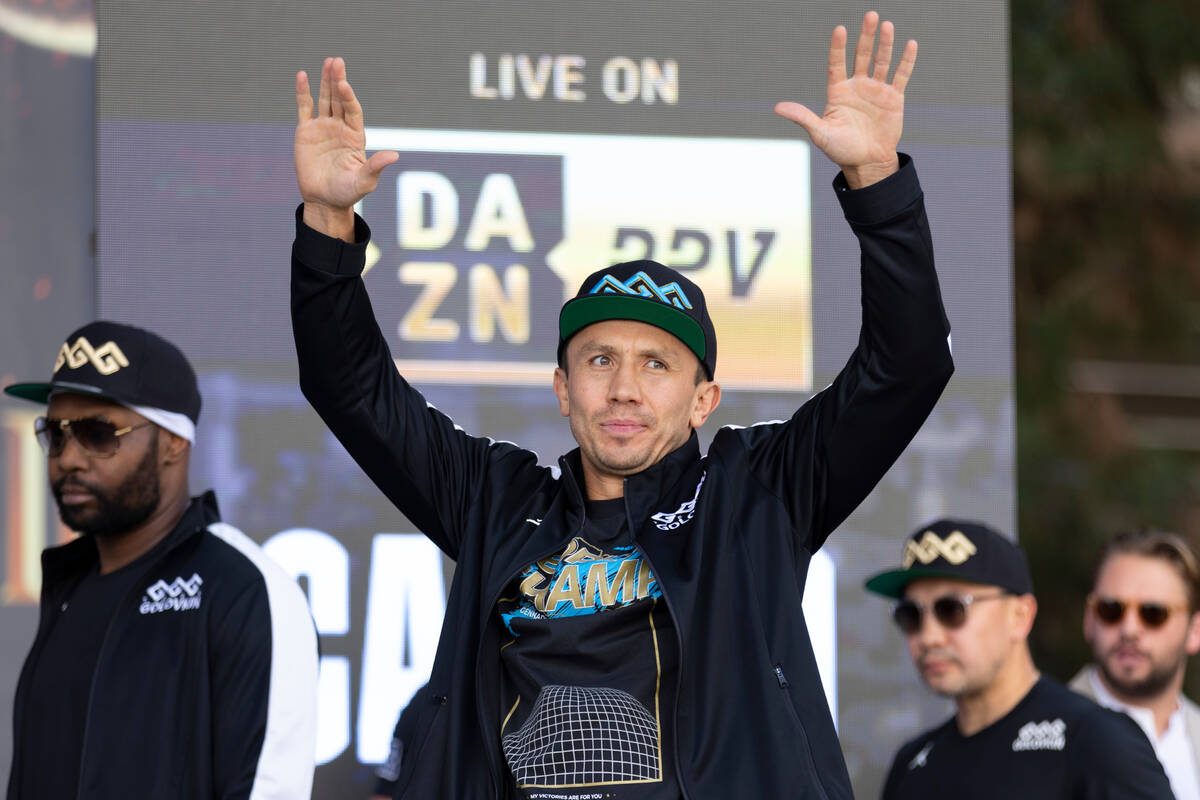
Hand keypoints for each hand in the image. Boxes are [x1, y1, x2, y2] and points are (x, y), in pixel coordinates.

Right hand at [295, 57, 398, 238]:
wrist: (324, 200)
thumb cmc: (347, 193)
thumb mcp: (364, 181)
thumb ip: (376, 166)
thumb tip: (395, 155)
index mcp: (355, 136)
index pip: (352, 110)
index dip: (348, 97)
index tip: (344, 84)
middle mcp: (340, 128)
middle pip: (339, 100)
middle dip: (338, 80)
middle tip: (337, 61)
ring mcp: (323, 128)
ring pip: (324, 99)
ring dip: (325, 81)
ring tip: (328, 62)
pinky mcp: (305, 132)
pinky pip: (304, 107)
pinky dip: (303, 92)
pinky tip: (302, 75)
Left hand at [774, 11, 915, 187]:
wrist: (867, 163)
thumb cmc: (841, 149)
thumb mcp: (820, 133)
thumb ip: (802, 117)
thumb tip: (777, 108)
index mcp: (838, 92)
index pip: (837, 64)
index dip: (838, 47)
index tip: (840, 29)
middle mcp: (857, 86)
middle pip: (861, 55)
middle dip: (866, 36)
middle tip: (871, 15)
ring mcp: (876, 90)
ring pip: (881, 61)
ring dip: (885, 44)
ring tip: (887, 25)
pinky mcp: (893, 97)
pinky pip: (900, 75)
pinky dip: (906, 61)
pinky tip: (910, 44)